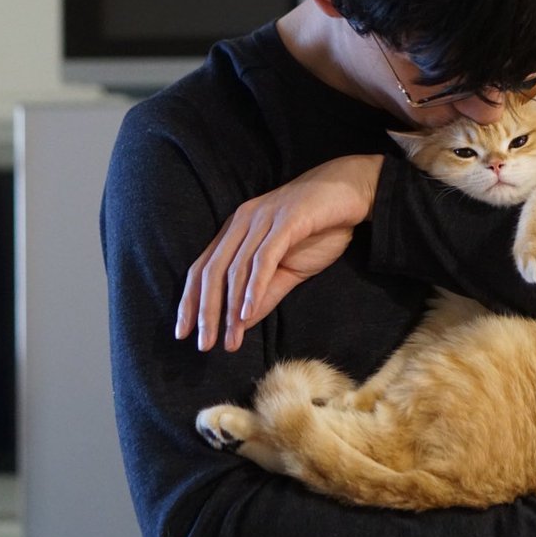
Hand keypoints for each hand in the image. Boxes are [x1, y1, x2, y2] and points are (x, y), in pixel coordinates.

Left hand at [175, 155, 382, 351]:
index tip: (182, 333)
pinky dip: (253, 287)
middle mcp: (242, 221)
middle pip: (212, 271)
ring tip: (230, 339)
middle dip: (205, 311)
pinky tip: (248, 311)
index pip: (202, 268)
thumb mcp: (289, 269)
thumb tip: (240, 323)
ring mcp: (263, 219)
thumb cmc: (320, 228)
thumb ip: (264, 294)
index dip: (189, 301)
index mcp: (237, 230)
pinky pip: (263, 258)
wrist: (353, 191)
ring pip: (235, 268)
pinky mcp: (287, 220)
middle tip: (205, 345)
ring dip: (230, 308)